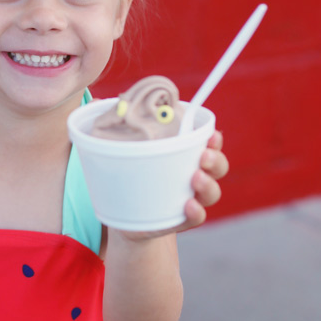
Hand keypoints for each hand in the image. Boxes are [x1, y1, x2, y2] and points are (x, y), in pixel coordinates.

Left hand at [110, 129, 229, 242]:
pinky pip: (196, 217)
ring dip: (208, 184)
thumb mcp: (125, 150)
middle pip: (218, 166)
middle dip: (215, 160)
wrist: (125, 216)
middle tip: (203, 156)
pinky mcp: (181, 220)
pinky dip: (196, 212)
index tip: (210, 135)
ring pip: (212, 192)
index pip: (209, 144)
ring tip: (196, 178)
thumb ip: (121, 127)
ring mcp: (191, 198)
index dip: (214, 139)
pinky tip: (189, 205)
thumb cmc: (131, 173)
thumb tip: (103, 101)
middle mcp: (195, 175)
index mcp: (186, 154)